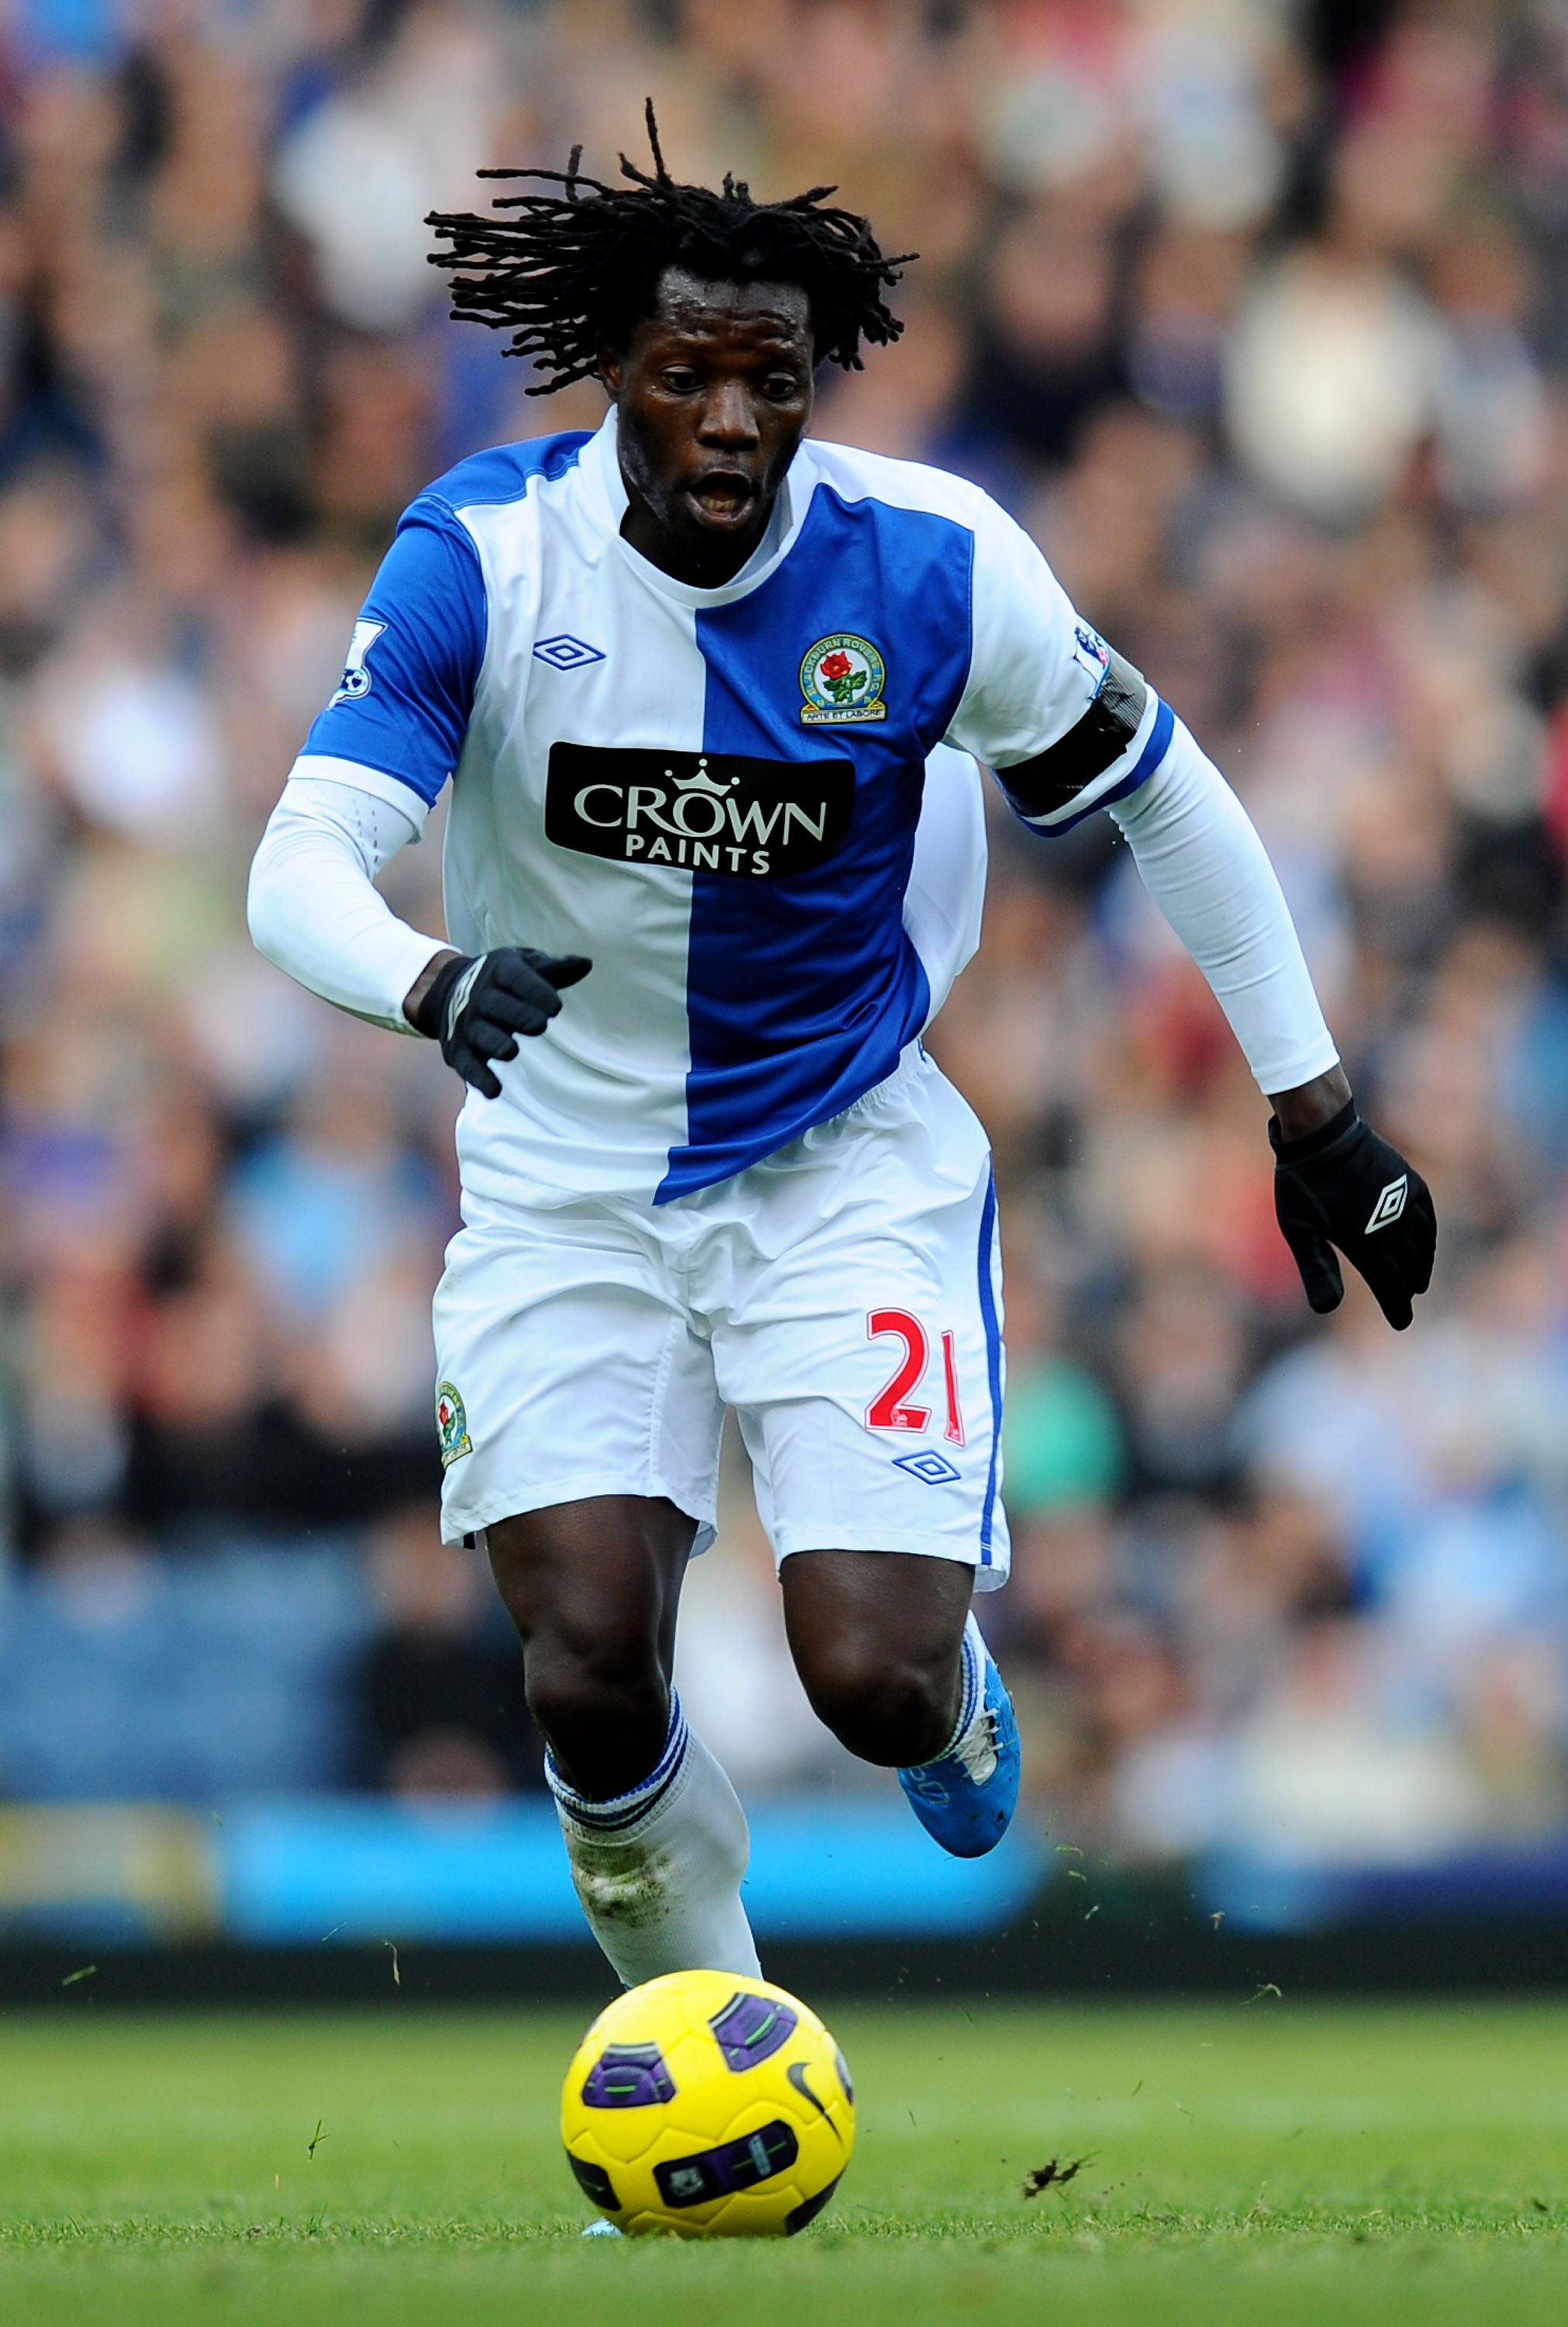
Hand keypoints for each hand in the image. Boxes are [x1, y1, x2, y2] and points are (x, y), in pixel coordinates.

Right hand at [407, 946, 590, 1096]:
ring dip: (495, 1043)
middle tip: (539, 1025)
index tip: (555, 1007)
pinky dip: (479, 1078)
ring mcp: (467, 1024)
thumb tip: (586, 964)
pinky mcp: (459, 1050)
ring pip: (481, 1034)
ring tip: (511, 1052)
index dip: (534, 990)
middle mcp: (480, 996)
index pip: (516, 977)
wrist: (447, 990)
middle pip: (496, 1005)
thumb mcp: (525, 966)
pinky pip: (467, 1064)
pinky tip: (495, 1090)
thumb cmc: (502, 981)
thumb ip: (555, 969)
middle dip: (517, 1015)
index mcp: (500, 970)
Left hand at [1270, 1098, 1435, 1330]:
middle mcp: (1390, 1225)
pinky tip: (1427, 1240)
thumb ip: (1316, 1269)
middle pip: (1407, 1267)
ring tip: (1419, 1281)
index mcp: (1364, 1241)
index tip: (1401, 1323)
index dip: (1395, 1305)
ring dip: (1421, 1264)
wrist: (1322, 1131)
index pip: (1388, 1284)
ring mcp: (1402, 1201)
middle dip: (1407, 1289)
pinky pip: (1427, 1213)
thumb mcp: (1299, 1230)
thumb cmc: (1303, 1182)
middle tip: (1406, 1303)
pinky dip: (1429, 1232)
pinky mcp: (1407, 1180)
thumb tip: (1327, 1309)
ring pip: (1421, 1243)